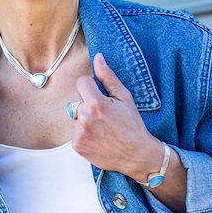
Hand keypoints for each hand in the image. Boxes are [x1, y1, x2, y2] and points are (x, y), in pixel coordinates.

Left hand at [72, 53, 162, 181]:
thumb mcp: (125, 98)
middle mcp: (84, 117)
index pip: (81, 82)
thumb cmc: (133, 125)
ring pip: (76, 116)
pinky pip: (75, 131)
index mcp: (95, 103)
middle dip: (88, 103)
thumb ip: (108, 77)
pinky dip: (84, 133)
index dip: (91, 86)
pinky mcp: (77, 145)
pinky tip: (98, 137)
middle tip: (105, 115)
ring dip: (85, 119)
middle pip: (78, 99)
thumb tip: (98, 57)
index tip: (101, 95)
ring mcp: (79, 132)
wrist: (136, 155)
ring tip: (102, 127)